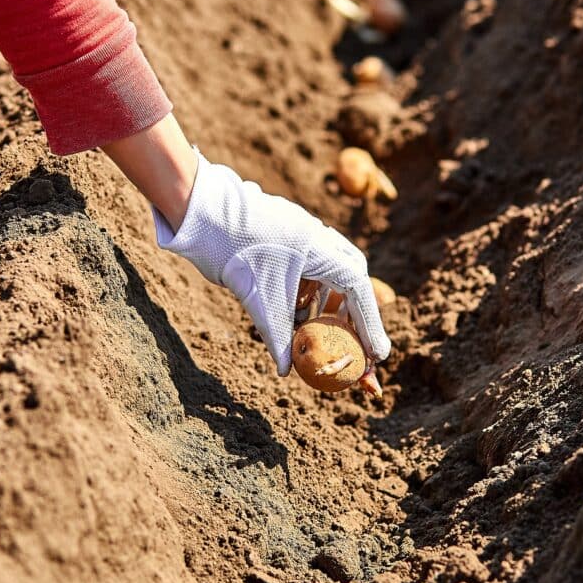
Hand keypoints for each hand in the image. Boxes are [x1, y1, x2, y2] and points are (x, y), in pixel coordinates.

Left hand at [151, 150, 390, 375]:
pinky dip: (310, 295)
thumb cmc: (235, 252)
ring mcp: (307, 235)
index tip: (378, 354)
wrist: (204, 211)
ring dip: (329, 307)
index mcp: (323, 250)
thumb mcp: (259, 302)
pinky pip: (313, 269)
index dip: (371, 326)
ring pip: (332, 276)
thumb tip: (285, 371)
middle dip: (355, 317)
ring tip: (321, 334)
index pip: (359, 291)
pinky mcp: (290, 237)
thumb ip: (277, 338)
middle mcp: (321, 240)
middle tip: (356, 346)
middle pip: (353, 282)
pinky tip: (296, 314)